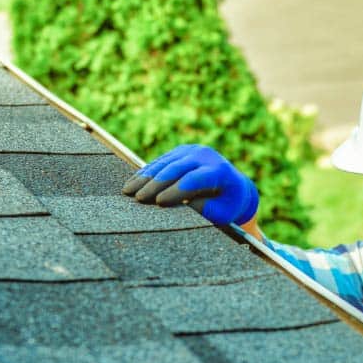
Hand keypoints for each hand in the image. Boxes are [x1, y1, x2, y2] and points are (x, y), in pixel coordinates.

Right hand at [122, 144, 258, 225]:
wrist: (234, 185)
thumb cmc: (227, 204)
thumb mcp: (222, 212)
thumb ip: (204, 210)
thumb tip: (181, 207)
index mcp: (219, 171)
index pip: (193, 179)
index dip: (175, 191)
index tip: (158, 203)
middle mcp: (205, 155)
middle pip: (176, 169)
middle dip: (155, 184)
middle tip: (137, 198)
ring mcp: (191, 150)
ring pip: (164, 163)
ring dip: (145, 177)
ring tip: (128, 191)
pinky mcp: (180, 152)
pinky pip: (160, 161)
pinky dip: (146, 172)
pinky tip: (132, 183)